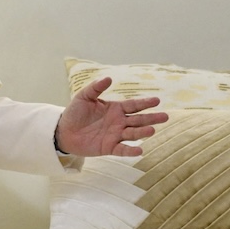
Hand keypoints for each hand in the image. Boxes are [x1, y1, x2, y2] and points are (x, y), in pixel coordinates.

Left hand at [54, 77, 168, 156]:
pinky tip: (140, 150)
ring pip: (133, 134)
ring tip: (152, 130)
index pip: (134, 105)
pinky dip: (130, 151)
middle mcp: (119, 122)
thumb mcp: (84, 97)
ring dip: (142, 132)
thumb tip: (108, 78)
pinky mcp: (109, 148)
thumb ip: (96, 88)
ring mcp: (115, 135)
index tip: (157, 101)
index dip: (145, 103)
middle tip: (165, 116)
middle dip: (151, 118)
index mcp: (116, 109)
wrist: (64, 131)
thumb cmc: (75, 112)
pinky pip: (122, 149)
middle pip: (138, 120)